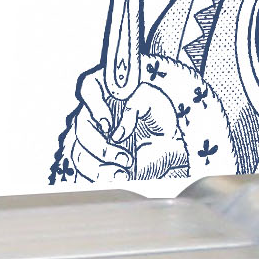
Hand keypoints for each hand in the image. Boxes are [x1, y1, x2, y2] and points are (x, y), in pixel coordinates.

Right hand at [50, 53, 233, 188]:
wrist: (181, 157)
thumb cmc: (172, 127)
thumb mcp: (162, 107)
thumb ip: (139, 103)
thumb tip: (121, 119)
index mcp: (113, 91)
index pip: (90, 86)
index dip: (96, 101)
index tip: (112, 121)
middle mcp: (100, 112)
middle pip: (80, 121)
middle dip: (101, 140)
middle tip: (123, 149)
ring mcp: (95, 136)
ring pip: (77, 146)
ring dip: (101, 157)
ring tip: (126, 163)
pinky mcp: (94, 158)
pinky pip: (80, 164)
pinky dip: (100, 170)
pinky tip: (121, 171)